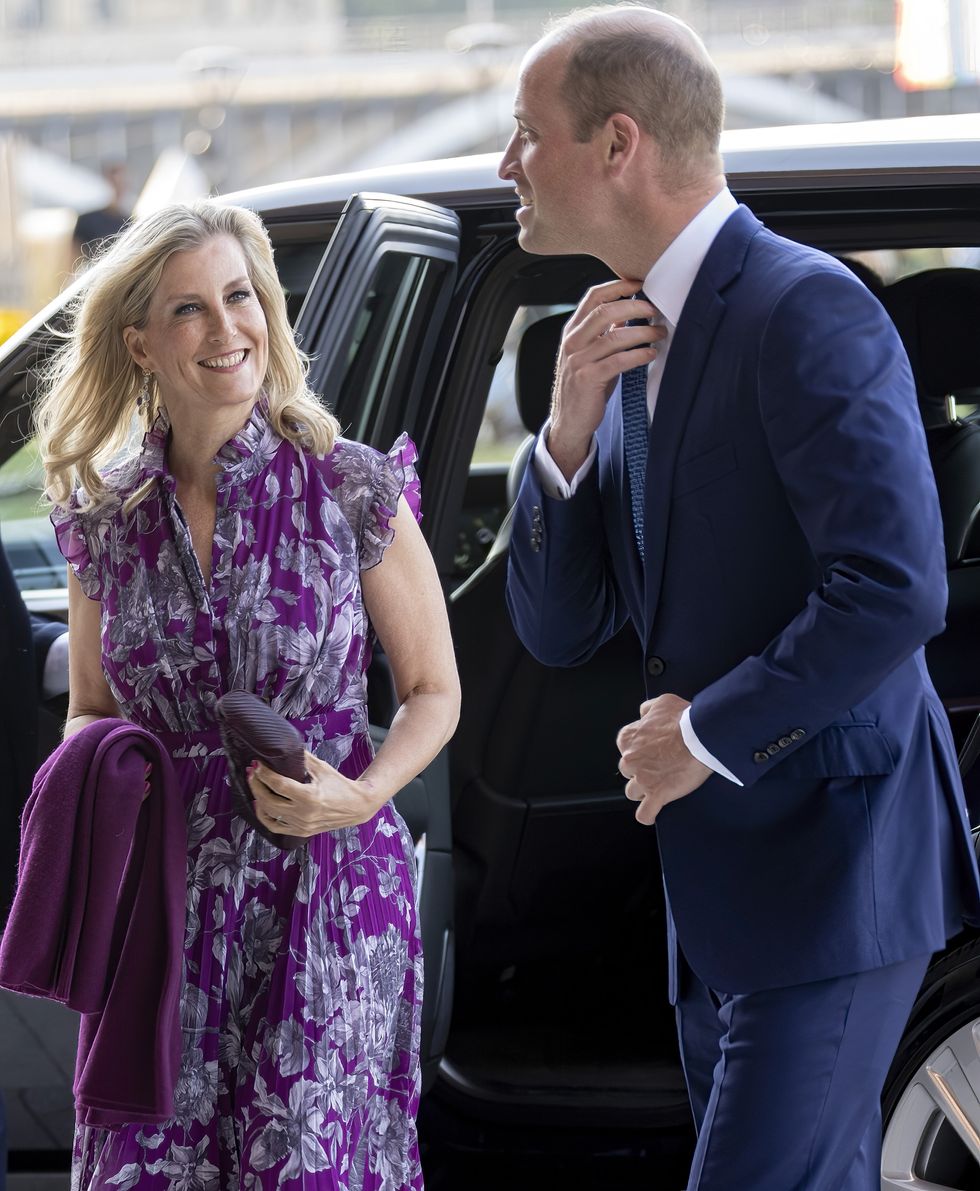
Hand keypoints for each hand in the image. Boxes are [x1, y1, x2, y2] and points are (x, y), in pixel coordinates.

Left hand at [248, 751, 383, 836]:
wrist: (356, 806)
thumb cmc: (341, 785)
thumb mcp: (322, 768)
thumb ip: (303, 759)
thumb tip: (285, 747)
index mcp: (310, 796)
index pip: (278, 785)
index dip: (264, 774)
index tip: (257, 764)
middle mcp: (304, 813)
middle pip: (269, 800)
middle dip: (256, 784)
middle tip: (252, 772)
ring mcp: (301, 825)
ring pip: (269, 814)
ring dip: (258, 798)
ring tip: (255, 785)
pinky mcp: (301, 831)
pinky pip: (275, 827)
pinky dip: (264, 817)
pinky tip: (260, 805)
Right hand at [549, 279, 666, 479]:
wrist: (569, 420)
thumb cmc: (584, 385)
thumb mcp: (591, 354)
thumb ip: (605, 333)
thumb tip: (630, 311)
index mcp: (572, 331)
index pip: (593, 297)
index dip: (618, 286)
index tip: (640, 284)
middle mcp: (572, 342)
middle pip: (605, 311)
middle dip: (635, 306)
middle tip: (656, 310)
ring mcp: (578, 361)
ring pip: (615, 336)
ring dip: (643, 332)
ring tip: (660, 334)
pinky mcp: (588, 379)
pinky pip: (619, 361)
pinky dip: (639, 355)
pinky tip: (651, 354)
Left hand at [616, 694, 711, 825]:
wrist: (701, 736)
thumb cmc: (684, 719)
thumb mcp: (662, 702)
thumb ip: (647, 709)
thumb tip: (643, 714)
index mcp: (629, 738)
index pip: (624, 747)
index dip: (638, 749)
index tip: (650, 750)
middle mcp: (631, 759)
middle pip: (627, 770)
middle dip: (640, 770)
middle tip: (658, 766)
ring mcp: (643, 779)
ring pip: (632, 792)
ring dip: (643, 790)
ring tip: (658, 787)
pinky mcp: (657, 795)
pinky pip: (644, 813)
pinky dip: (648, 815)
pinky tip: (653, 812)